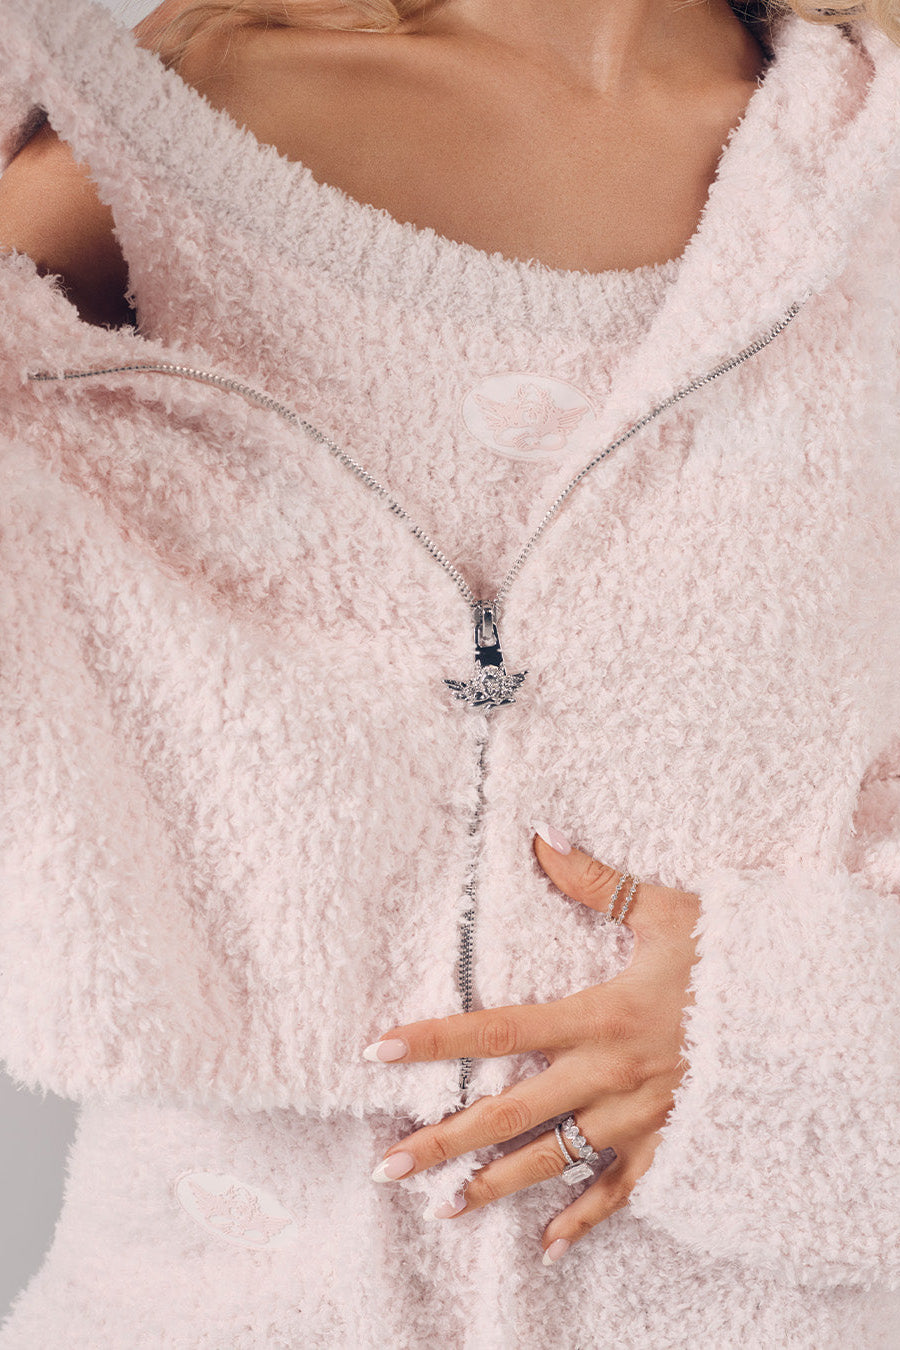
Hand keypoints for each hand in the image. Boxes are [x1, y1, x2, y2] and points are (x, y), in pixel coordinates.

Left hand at [360, 825, 700, 1264]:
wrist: (802, 1012)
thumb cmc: (729, 957)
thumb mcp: (664, 910)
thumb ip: (594, 880)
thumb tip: (541, 833)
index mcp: (597, 1014)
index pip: (496, 1028)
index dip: (433, 1039)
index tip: (377, 1048)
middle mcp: (607, 1074)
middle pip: (509, 1112)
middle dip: (445, 1141)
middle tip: (388, 1166)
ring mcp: (637, 1117)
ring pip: (554, 1160)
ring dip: (496, 1186)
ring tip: (445, 1209)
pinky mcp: (668, 1143)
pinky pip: (620, 1192)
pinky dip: (585, 1219)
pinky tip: (549, 1244)